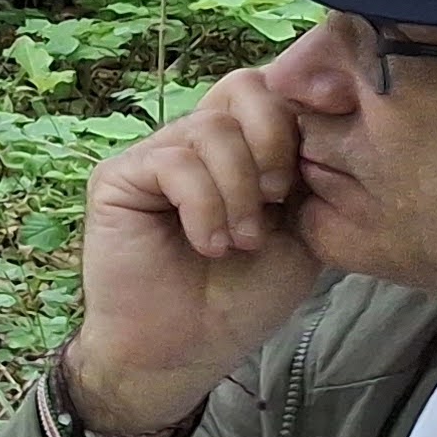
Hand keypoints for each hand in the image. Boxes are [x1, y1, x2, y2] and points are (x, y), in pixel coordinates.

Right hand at [64, 61, 329, 436]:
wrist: (185, 348)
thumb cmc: (242, 297)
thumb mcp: (300, 231)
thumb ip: (306, 175)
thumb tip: (317, 122)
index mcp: (244, 147)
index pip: (274, 90)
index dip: (300, 118)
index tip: (308, 176)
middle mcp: (197, 141)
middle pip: (243, 87)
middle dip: (274, 143)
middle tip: (277, 201)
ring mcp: (155, 155)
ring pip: (211, 129)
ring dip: (238, 193)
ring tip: (240, 243)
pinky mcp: (119, 177)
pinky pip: (174, 163)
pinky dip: (203, 208)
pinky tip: (207, 245)